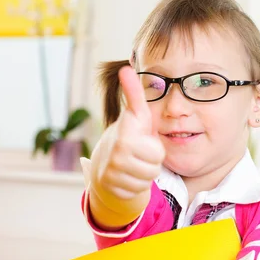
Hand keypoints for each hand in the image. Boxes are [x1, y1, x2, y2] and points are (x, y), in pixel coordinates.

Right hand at [88, 66, 164, 208]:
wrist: (105, 163)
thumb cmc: (129, 135)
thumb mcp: (136, 115)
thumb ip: (134, 94)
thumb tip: (127, 68)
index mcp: (124, 135)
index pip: (155, 149)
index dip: (154, 146)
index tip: (141, 134)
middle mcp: (115, 153)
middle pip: (155, 166)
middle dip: (152, 161)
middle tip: (141, 154)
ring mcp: (111, 172)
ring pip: (147, 180)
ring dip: (145, 174)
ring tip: (135, 164)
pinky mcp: (111, 188)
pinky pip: (137, 191)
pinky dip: (135, 186)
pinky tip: (128, 176)